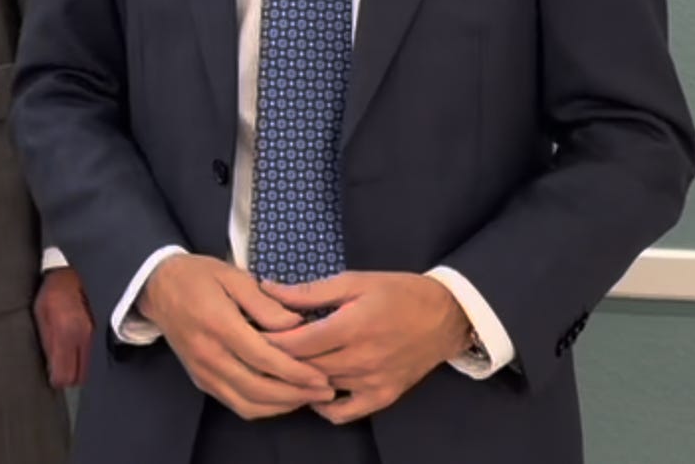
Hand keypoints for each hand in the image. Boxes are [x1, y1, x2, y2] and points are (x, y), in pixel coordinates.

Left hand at [34, 267, 94, 387]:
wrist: (80, 271)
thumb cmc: (56, 290)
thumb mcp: (41, 312)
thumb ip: (46, 341)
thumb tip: (49, 368)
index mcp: (66, 331)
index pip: (64, 376)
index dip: (57, 379)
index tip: (52, 374)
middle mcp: (85, 336)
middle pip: (80, 377)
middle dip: (69, 376)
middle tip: (60, 366)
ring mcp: (98, 335)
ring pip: (91, 369)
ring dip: (80, 367)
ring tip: (70, 356)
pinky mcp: (106, 332)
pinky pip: (98, 356)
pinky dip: (90, 357)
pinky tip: (81, 347)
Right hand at [139, 254, 335, 420]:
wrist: (158, 287)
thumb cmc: (198, 276)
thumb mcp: (233, 276)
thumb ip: (264, 303)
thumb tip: (297, 324)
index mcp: (218, 325)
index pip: (263, 358)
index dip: (296, 372)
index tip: (322, 377)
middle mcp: (209, 355)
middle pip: (258, 388)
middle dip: (295, 394)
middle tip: (324, 392)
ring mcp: (203, 372)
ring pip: (247, 403)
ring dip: (281, 406)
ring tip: (308, 397)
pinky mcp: (201, 380)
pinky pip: (235, 403)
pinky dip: (262, 407)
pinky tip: (282, 398)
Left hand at [264, 271, 470, 424]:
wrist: (445, 316)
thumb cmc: (397, 292)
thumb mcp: (354, 281)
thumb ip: (309, 291)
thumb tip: (268, 289)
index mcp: (352, 326)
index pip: (298, 342)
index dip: (270, 339)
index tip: (249, 331)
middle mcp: (361, 359)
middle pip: (304, 367)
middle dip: (277, 358)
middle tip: (255, 347)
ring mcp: (372, 382)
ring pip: (319, 387)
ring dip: (296, 378)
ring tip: (278, 364)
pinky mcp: (382, 397)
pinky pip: (343, 413)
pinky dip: (322, 405)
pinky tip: (312, 388)